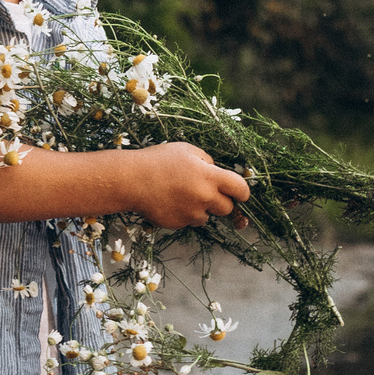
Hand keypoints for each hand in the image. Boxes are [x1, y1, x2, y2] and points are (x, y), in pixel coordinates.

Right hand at [134, 142, 249, 228]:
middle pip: (227, 208)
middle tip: (206, 193)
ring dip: (200, 209)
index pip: (240, 189)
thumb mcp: (186, 150)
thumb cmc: (157, 160)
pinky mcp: (177, 224)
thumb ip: (207, 161)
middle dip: (221, 202)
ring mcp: (190, 213)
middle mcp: (204, 197)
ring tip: (180, 195)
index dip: (243, 192)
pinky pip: (187, 222)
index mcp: (210, 177)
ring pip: (206, 217)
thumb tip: (216, 172)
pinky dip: (183, 214)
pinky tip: (169, 201)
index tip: (240, 194)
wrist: (130, 180)